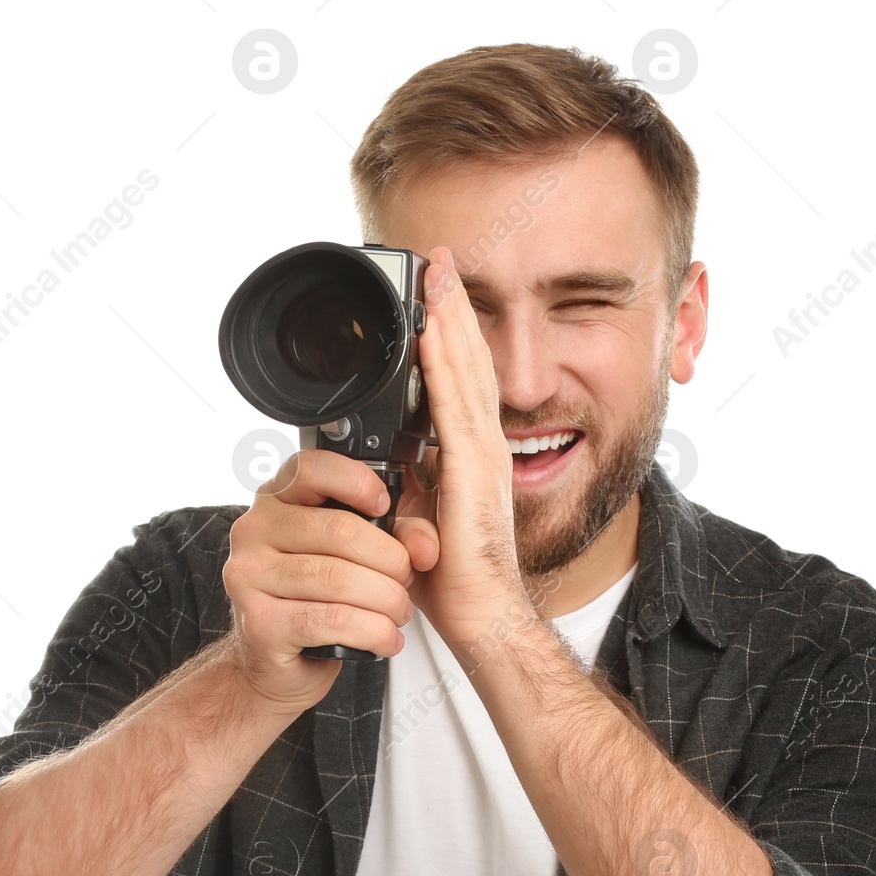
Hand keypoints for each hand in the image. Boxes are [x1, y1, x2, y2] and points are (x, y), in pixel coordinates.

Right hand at [221, 447, 415, 714]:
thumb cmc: (312, 600)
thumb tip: (424, 543)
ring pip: (339, 578)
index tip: (385, 505)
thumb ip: (390, 535)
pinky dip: (374, 631)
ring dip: (386, 600)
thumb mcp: (347, 555)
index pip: (313, 468)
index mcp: (275, 501)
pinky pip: (334, 620)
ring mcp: (249, 577)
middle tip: (405, 580)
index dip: (359, 483)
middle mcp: (254, 532)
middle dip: (390, 560)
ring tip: (399, 612)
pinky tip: (386, 638)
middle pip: (340, 530)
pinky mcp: (260, 623)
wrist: (275, 662)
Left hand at [390, 246, 532, 655]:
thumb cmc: (455, 578)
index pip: (460, 382)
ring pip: (464, 373)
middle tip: (439, 262)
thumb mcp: (422, 515)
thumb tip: (390, 467)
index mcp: (471, 455)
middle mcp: (484, 447)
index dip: (449, 335)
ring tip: (438, 277)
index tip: (436, 294)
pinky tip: (431, 335)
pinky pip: (454, 408)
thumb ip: (413, 484)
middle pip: (467, 363)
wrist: (484, 614)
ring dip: (450, 322)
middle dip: (453, 310)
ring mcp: (484, 456)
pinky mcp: (472, 472)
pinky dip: (444, 367)